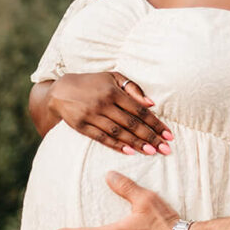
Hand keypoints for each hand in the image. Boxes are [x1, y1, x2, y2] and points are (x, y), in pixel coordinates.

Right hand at [48, 72, 172, 154]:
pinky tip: (129, 152)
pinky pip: (102, 138)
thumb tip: (151, 103)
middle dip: (151, 137)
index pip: (140, 110)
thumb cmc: (92, 83)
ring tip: (152, 152)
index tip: (168, 135)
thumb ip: (133, 88)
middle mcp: (104, 104)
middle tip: (165, 149)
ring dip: (136, 143)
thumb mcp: (112, 78)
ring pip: (118, 132)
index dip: (156, 123)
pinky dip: (116, 145)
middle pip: (132, 123)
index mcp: (113, 91)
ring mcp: (92, 116)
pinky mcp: (81, 127)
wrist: (61, 91)